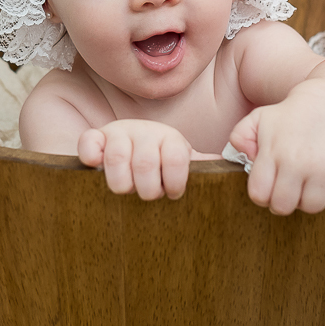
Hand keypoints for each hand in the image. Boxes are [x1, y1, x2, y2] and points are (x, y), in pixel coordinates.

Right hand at [78, 120, 211, 199]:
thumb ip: (203, 166)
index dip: (175, 182)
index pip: (176, 159)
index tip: (173, 193)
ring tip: (126, 189)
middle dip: (147, 188)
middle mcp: (145, 132)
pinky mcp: (96, 137)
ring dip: (121, 181)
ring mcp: (119, 133)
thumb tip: (236, 169)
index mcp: (171, 139)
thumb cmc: (163, 162)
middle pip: (146, 163)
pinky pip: (88, 142)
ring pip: (117, 157)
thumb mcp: (184, 163)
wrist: (135, 143)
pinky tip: (95, 166)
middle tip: (148, 194)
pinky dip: (90, 155)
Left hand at [228, 80, 324, 214]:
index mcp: (273, 152)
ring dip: (305, 200)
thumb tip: (245, 156)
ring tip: (304, 186)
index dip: (260, 195)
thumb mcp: (258, 118)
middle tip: (285, 189)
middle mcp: (298, 163)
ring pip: (310, 207)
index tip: (267, 186)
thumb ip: (240, 136)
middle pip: (283, 206)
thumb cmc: (289, 115)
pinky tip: (321, 180)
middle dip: (281, 201)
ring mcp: (323, 169)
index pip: (259, 194)